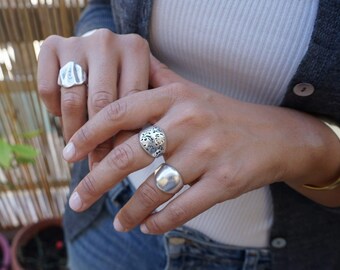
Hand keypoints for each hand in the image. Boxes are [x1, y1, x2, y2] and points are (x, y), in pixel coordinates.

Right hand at [37, 29, 149, 167]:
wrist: (102, 49)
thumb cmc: (127, 76)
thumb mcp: (145, 85)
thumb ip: (146, 110)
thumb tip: (135, 154)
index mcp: (136, 50)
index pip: (130, 103)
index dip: (123, 138)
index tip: (120, 164)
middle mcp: (107, 41)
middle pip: (100, 104)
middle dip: (98, 142)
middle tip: (96, 166)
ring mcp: (77, 42)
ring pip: (72, 101)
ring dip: (74, 133)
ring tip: (78, 151)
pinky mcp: (50, 45)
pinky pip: (47, 90)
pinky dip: (54, 110)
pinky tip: (64, 116)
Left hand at [63, 55, 339, 232]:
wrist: (277, 135)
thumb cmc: (224, 115)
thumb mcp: (191, 91)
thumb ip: (157, 79)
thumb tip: (123, 72)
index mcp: (175, 96)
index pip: (119, 111)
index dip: (89, 133)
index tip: (69, 155)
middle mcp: (189, 120)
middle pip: (128, 154)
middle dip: (96, 181)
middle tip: (76, 200)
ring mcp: (208, 151)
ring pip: (154, 188)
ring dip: (129, 210)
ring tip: (117, 223)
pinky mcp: (226, 180)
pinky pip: (183, 206)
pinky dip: (160, 221)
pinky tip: (147, 227)